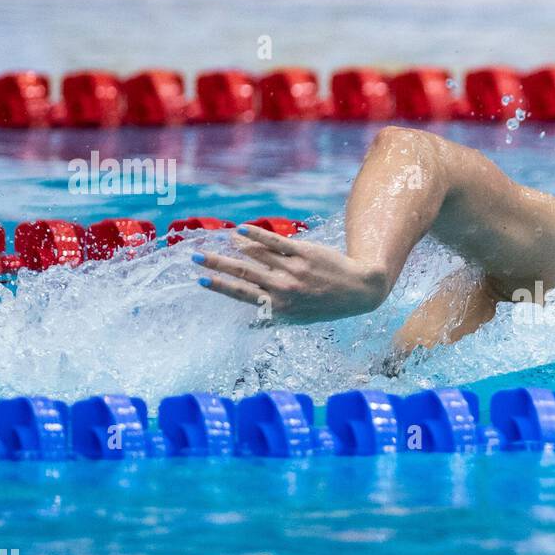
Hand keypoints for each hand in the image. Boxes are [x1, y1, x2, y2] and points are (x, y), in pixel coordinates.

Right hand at [193, 225, 389, 324]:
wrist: (359, 290)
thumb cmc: (326, 306)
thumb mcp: (299, 318)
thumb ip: (273, 318)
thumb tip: (249, 325)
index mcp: (280, 305)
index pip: (244, 295)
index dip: (221, 287)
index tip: (202, 280)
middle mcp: (284, 287)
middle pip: (244, 273)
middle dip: (217, 265)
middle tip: (196, 257)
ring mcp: (294, 269)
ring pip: (257, 255)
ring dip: (236, 246)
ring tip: (221, 240)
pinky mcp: (305, 252)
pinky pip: (276, 242)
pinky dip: (256, 235)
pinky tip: (241, 229)